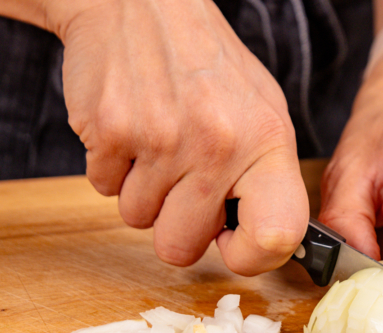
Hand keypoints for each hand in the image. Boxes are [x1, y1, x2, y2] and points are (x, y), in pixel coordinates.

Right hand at [51, 0, 307, 273]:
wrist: (142, 3)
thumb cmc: (207, 66)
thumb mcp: (263, 113)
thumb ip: (267, 179)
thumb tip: (268, 241)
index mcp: (268, 141)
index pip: (278, 236)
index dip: (251, 257)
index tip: (232, 243)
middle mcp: (220, 143)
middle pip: (181, 249)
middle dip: (175, 225)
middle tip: (182, 181)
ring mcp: (162, 138)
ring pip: (137, 221)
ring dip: (143, 192)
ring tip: (158, 142)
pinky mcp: (110, 131)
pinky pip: (104, 190)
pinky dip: (113, 169)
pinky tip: (132, 129)